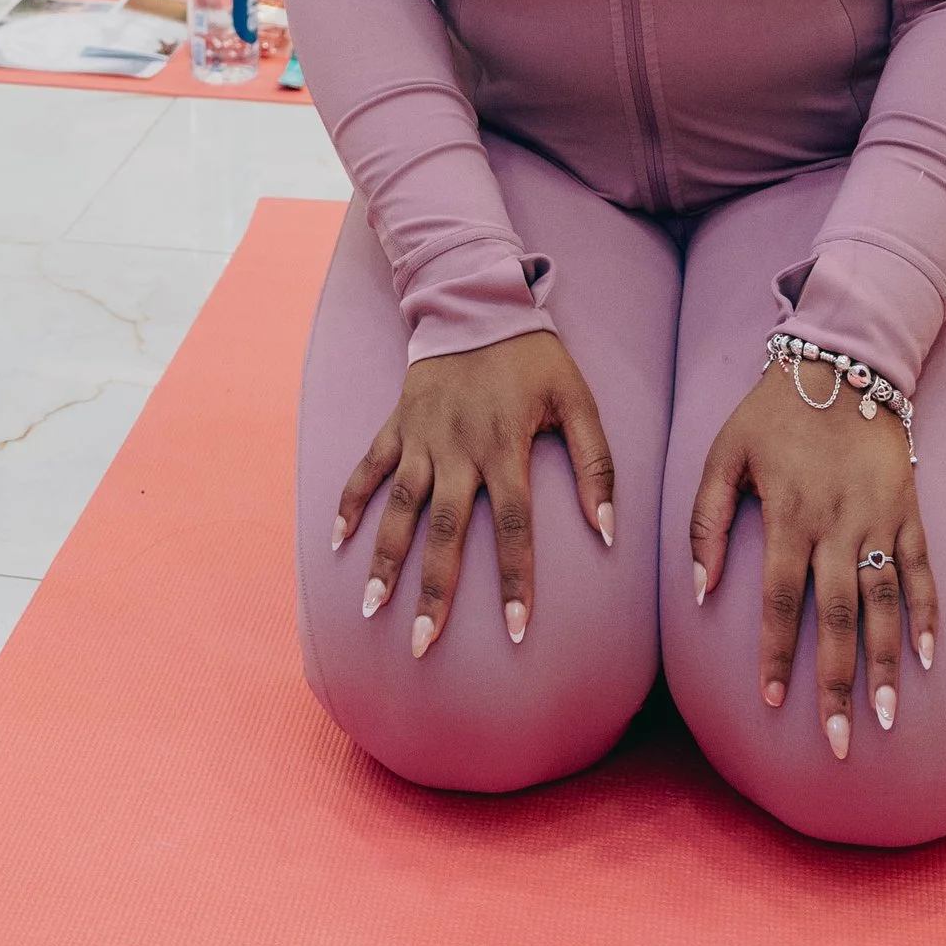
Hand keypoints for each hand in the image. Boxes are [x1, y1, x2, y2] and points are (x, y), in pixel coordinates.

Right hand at [333, 331, 615, 656]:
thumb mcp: (578, 400)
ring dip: (385, 558)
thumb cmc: (535, 357)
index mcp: (504, 446)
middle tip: (422, 644)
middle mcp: (457, 448)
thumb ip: (596, 465)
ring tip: (372, 608)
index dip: (516, 581)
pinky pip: (368, 467)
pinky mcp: (397, 423)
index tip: (516, 634)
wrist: (477, 301)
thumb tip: (608, 530)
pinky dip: (350, 501)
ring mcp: (421, 436)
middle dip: (433, 590)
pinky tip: (337, 541)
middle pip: (445, 531)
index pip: (513, 527)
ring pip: (399, 507)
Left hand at [688, 362, 933, 760]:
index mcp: (789, 513)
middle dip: (835, 682)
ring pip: (884, 605)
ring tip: (883, 718)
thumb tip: (698, 588)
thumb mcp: (723, 452)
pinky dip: (928, 616)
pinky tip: (928, 660)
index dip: (775, 652)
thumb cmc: (772, 411)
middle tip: (836, 742)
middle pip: (837, 616)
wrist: (842, 361)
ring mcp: (879, 521)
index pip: (779, 598)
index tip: (772, 703)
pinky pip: (922, 572)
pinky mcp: (909, 512)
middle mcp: (837, 524)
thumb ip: (706, 520)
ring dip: (883, 664)